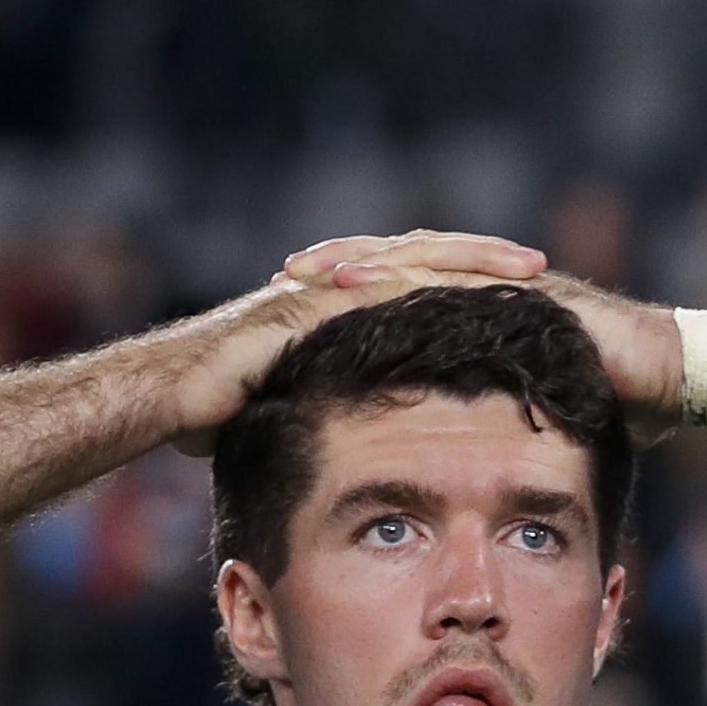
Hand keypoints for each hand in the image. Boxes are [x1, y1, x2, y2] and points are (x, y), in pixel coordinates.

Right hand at [166, 231, 548, 452]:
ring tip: (522, 271)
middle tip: (542, 268)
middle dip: (483, 262)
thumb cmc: (216, 413)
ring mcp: (316, 287)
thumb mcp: (293, 412)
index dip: (470, 287)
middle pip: (424, 258)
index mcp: (341, 306)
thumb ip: (333, 412)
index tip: (525, 297)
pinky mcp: (301, 302)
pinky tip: (457, 294)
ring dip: (466, 264)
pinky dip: (417, 288)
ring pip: (406, 261)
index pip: (418, 283)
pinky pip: (371, 288)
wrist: (164, 397)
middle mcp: (332, 284)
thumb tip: (361, 447)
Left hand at [291, 239, 684, 446]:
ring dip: (356, 264)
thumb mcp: (531, 424)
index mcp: (476, 319)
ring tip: (304, 272)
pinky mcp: (518, 284)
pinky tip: (360, 280)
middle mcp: (483, 290)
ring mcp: (501, 281)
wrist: (669, 382)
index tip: (292, 317)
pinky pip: (450, 275)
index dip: (348, 305)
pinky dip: (402, 276)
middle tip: (278, 278)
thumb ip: (492, 434)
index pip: (399, 301)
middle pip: (394, 268)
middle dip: (335, 271)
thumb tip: (459, 485)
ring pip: (413, 261)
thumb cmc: (608, 408)